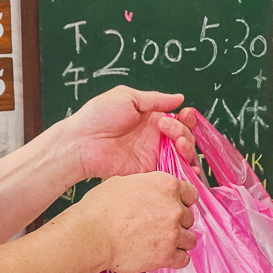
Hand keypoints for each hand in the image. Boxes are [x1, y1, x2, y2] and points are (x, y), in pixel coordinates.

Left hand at [59, 86, 196, 181]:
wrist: (81, 142)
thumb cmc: (98, 116)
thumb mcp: (127, 97)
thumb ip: (155, 99)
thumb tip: (179, 98)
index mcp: (151, 119)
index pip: (178, 120)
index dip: (187, 119)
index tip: (185, 115)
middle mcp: (154, 138)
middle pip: (184, 138)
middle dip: (184, 133)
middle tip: (166, 128)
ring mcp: (152, 156)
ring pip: (182, 156)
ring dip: (188, 149)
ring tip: (178, 145)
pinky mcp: (148, 172)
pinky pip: (172, 175)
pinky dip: (186, 175)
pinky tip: (191, 169)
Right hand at [69, 172, 198, 272]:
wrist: (91, 235)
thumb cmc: (100, 209)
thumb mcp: (123, 182)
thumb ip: (145, 186)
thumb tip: (148, 192)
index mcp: (165, 185)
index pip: (191, 193)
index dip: (183, 201)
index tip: (179, 206)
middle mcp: (174, 208)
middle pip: (189, 217)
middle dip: (177, 222)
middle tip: (162, 226)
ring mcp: (172, 233)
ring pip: (190, 239)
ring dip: (180, 241)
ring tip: (165, 243)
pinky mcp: (167, 255)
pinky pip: (184, 259)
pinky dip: (177, 259)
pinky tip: (167, 256)